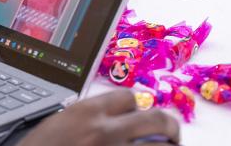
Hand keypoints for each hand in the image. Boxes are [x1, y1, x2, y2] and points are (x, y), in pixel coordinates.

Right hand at [19, 90, 179, 145]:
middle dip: (170, 125)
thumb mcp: (57, 125)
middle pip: (156, 118)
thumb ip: (86, 119)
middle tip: (173, 133)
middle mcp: (106, 131)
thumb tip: (112, 119)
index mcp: (87, 112)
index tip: (139, 113)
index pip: (129, 97)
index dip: (137, 105)